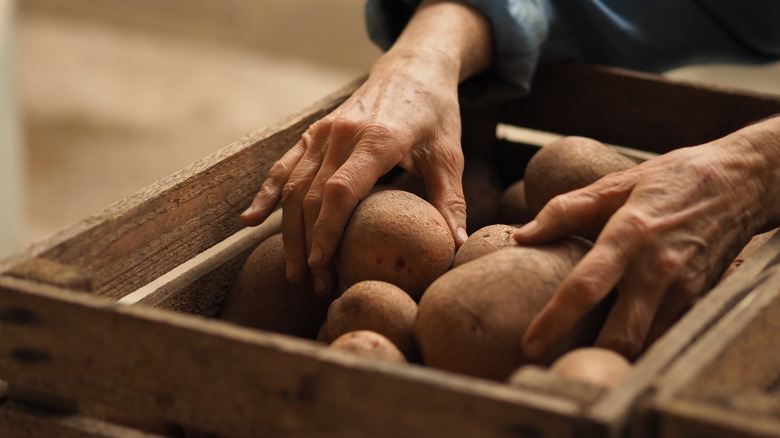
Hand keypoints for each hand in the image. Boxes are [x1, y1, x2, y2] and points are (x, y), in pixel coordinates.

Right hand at [240, 49, 467, 295]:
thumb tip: (456, 247)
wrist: (412, 68)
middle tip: (315, 285)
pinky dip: (267, 194)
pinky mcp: (314, 132)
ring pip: (293, 186)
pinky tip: (251, 221)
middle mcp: (342, 133)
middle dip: (309, 246)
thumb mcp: (449, 155)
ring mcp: (323, 131)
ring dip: (289, 232)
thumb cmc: (435, 114)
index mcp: (377, 139)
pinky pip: (284, 166)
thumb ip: (450, 201)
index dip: (327, 231)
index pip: (340, 191)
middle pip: (311, 196)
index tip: (324, 266)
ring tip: (294, 272)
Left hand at [515, 127, 779, 359]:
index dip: (555, 320)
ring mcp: (683, 288)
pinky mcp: (700, 299)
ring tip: (583, 359)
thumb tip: (521, 237)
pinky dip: (642, 346)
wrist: (739, 183)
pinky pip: (666, 336)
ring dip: (615, 358)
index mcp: (629, 235)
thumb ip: (562, 211)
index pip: (586, 287)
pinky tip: (618, 343)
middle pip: (621, 335)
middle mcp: (657, 269)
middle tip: (555, 365)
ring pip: (646, 344)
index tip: (530, 344)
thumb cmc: (668, 181)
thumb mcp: (613, 185)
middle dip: (589, 357)